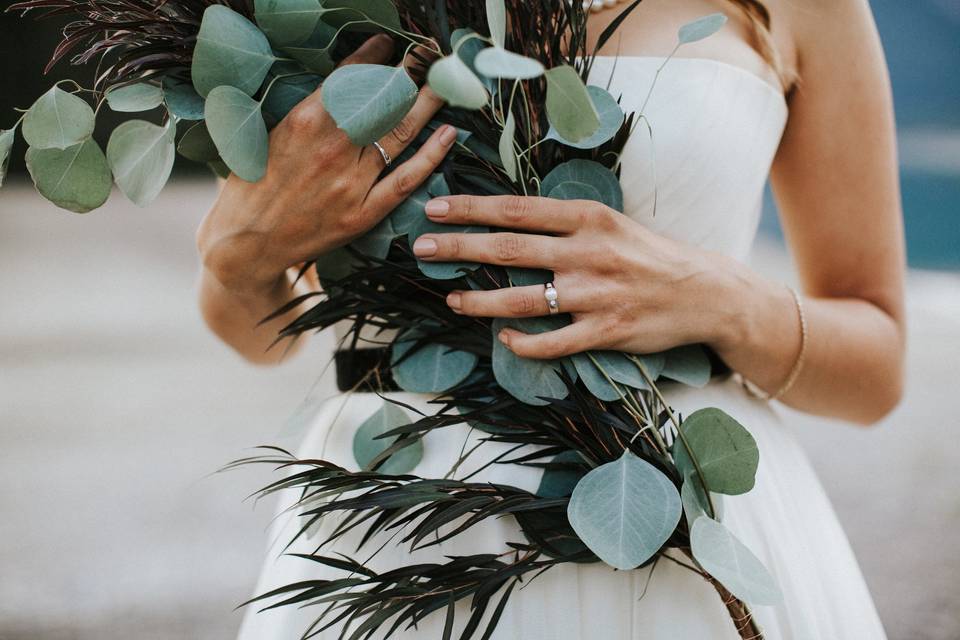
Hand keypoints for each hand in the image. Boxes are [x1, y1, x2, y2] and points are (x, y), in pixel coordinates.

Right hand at [196, 34, 456, 296]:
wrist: (246, 242)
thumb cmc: (253, 184)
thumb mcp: (269, 134)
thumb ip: (307, 110)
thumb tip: (341, 84)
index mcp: (303, 121)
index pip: (350, 79)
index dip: (373, 57)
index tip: (388, 43)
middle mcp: (331, 148)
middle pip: (383, 102)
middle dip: (409, 74)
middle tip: (428, 57)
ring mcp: (350, 182)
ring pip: (399, 135)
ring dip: (426, 105)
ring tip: (443, 84)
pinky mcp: (362, 213)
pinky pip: (405, 180)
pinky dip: (430, 156)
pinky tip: (448, 133)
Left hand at [411, 195, 745, 358]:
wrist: (705, 292)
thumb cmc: (651, 255)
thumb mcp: (612, 223)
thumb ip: (565, 222)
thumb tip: (510, 218)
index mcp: (589, 218)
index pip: (517, 210)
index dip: (472, 209)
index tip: (436, 207)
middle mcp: (588, 253)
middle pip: (509, 249)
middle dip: (459, 247)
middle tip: (421, 246)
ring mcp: (596, 295)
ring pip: (523, 300)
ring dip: (480, 301)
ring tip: (451, 300)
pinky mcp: (605, 332)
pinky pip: (554, 343)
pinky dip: (524, 344)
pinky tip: (504, 340)